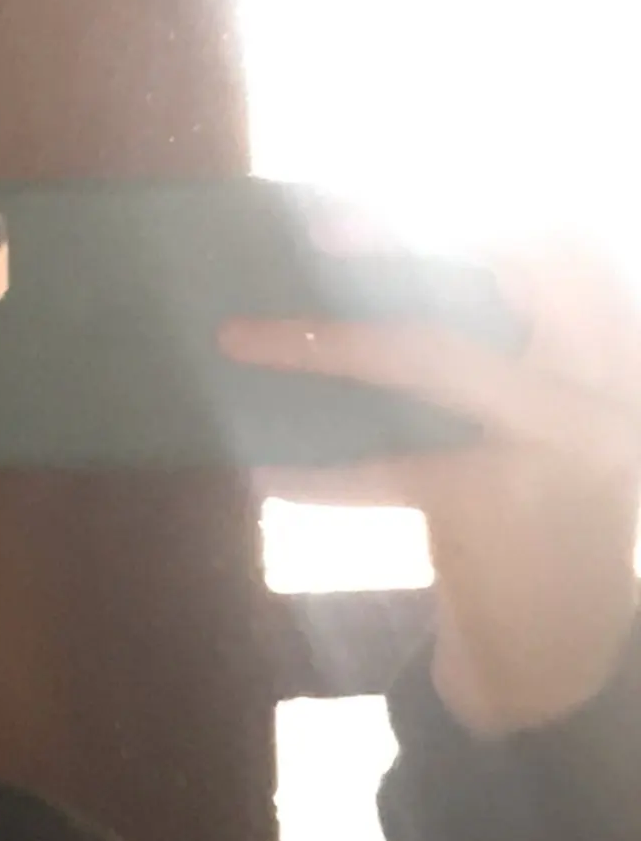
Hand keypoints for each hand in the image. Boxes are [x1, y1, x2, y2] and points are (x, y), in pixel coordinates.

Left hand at [221, 244, 640, 736]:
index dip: (483, 212)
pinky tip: (263, 471)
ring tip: (238, 339)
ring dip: (322, 342)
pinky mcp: (504, 500)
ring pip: (427, 355)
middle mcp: (608, 380)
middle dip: (414, 236)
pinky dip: (319, 472)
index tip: (402, 196)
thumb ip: (495, 353)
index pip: (568, 244)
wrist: (564, 643)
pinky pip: (389, 467)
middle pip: (518, 265)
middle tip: (319, 231)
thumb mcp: (541, 420)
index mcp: (620, 347)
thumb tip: (356, 280)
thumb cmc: (531, 511)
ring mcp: (562, 438)